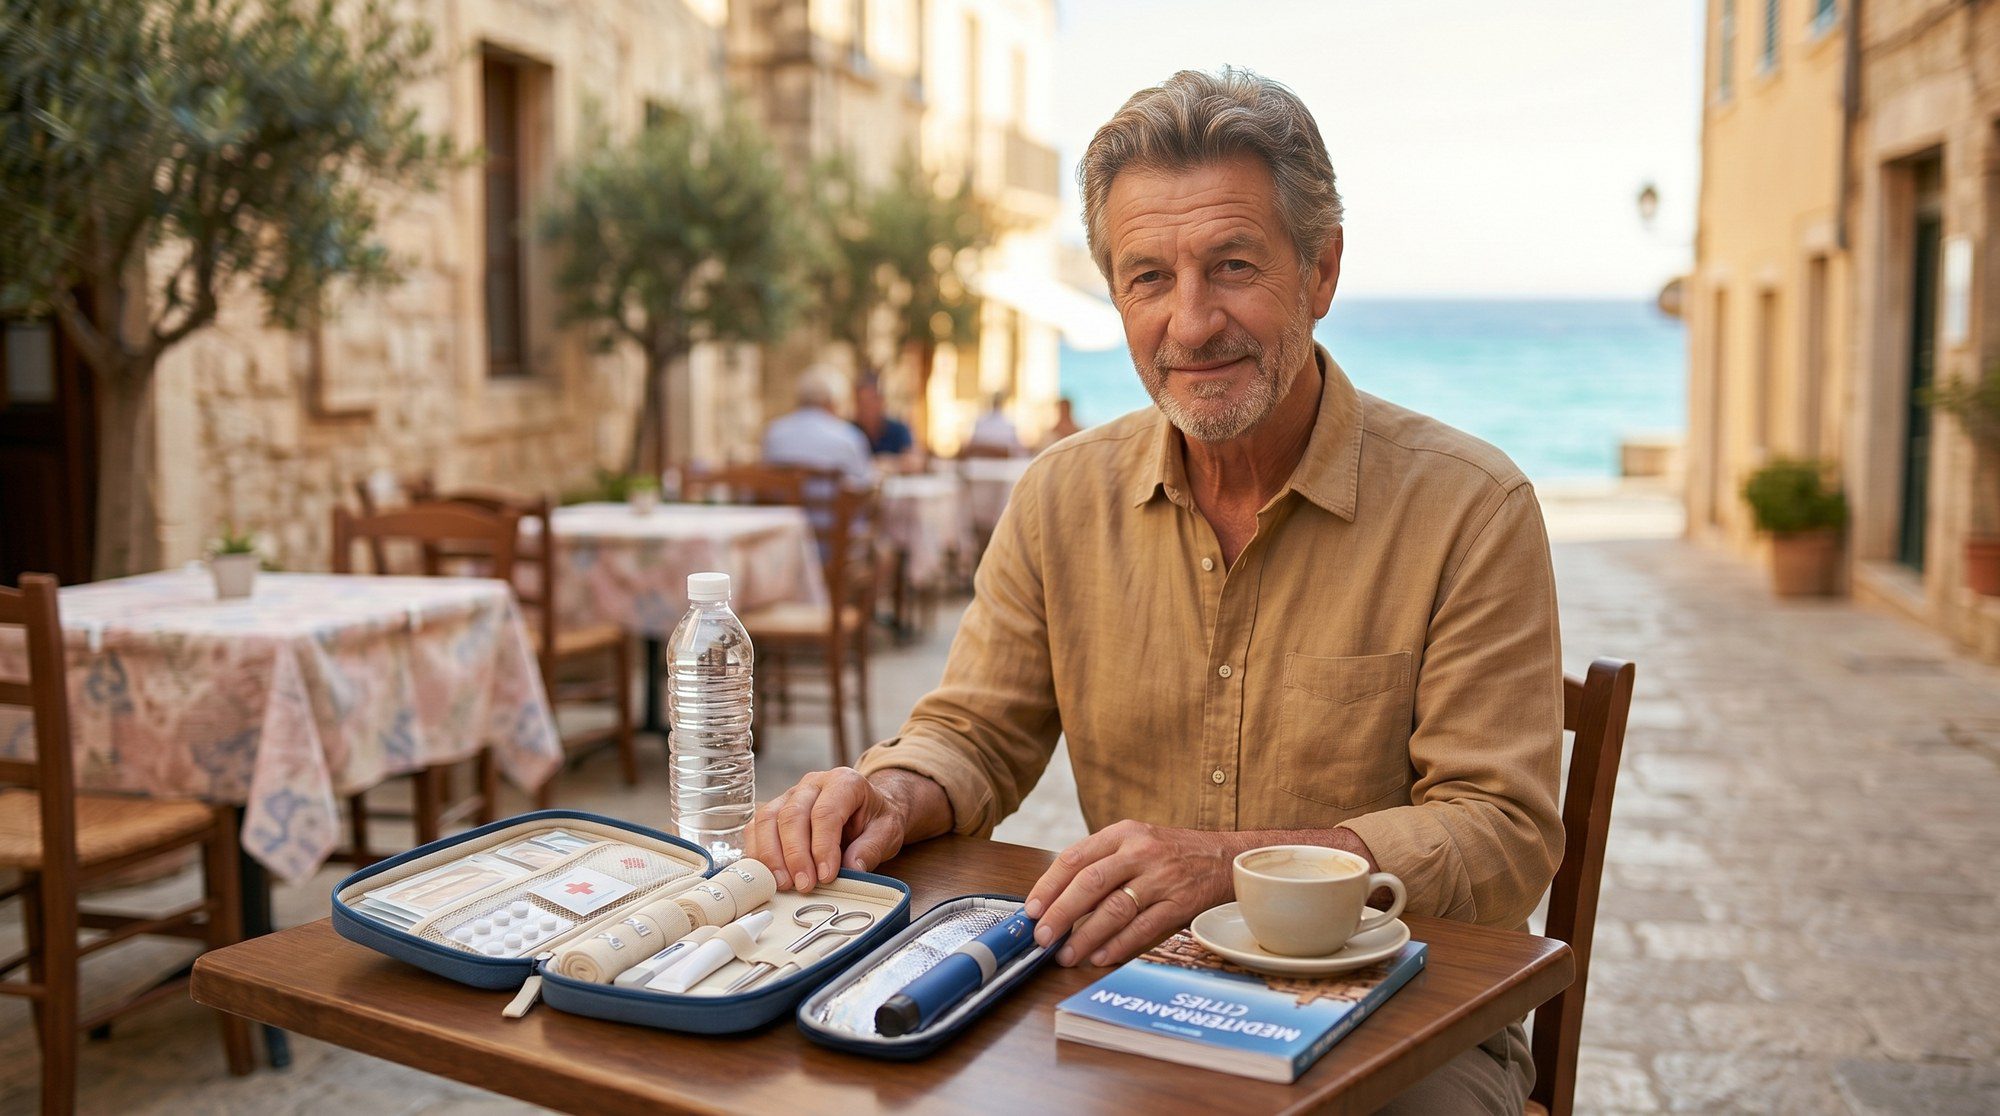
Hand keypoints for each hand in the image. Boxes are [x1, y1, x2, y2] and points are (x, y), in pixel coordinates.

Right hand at [747, 768, 941, 892]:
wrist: (868, 810)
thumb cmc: (875, 819)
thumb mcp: (887, 832)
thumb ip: (871, 849)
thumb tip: (852, 870)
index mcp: (843, 782)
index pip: (825, 813)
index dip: (823, 846)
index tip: (826, 876)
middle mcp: (813, 784)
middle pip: (792, 815)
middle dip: (795, 855)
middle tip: (803, 885)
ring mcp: (790, 795)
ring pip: (768, 819)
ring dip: (771, 855)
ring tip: (783, 884)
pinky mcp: (775, 811)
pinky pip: (756, 828)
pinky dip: (758, 852)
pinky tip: (768, 875)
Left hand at [1022, 820, 1236, 967]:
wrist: (1226, 857)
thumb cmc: (1173, 854)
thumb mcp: (1137, 842)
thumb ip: (1102, 863)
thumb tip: (1057, 900)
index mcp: (1123, 833)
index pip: (1075, 857)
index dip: (1049, 885)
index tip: (1031, 909)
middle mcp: (1140, 852)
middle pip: (1090, 883)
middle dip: (1061, 913)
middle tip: (1042, 936)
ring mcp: (1161, 878)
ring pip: (1115, 908)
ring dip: (1086, 936)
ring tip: (1066, 955)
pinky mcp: (1180, 903)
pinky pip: (1144, 928)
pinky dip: (1119, 945)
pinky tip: (1100, 957)